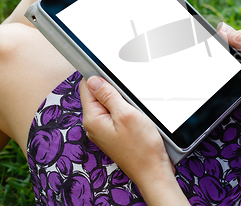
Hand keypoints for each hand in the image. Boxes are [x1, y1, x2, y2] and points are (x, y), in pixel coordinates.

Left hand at [79, 76, 188, 205]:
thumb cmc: (142, 147)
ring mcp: (104, 130)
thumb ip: (108, 96)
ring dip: (120, 99)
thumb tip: (93, 80)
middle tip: (129, 91)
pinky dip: (124, 109)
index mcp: (93, 119)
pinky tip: (136, 113)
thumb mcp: (126, 114)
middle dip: (112, 88)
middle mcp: (94, 125)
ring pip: (108, 104)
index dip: (97, 75)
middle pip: (97, 94)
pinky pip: (115, 114)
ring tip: (135, 104)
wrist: (153, 170)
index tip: (110, 69)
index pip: (87, 87)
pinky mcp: (114, 133)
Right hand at [218, 23, 240, 111]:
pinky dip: (227, 79)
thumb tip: (222, 28)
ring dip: (224, 68)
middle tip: (217, 62)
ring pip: (228, 64)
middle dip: (220, 55)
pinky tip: (224, 82)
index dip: (219, 39)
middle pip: (227, 49)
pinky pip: (231, 78)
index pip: (230, 34)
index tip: (209, 44)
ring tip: (220, 73)